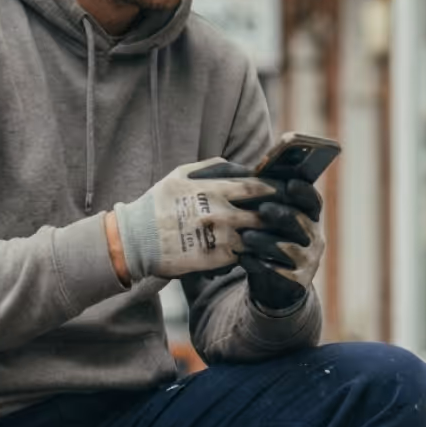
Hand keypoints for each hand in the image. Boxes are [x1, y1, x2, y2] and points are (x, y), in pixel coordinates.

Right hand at [112, 158, 277, 280]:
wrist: (137, 239)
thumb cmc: (158, 203)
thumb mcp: (180, 174)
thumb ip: (212, 168)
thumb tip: (240, 166)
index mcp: (213, 190)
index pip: (256, 187)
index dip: (274, 189)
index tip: (283, 190)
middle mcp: (219, 213)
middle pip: (263, 213)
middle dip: (278, 213)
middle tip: (288, 213)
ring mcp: (218, 238)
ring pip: (258, 236)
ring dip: (270, 234)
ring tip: (279, 233)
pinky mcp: (215, 260)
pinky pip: (243, 255)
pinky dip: (254, 251)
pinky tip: (259, 249)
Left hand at [240, 179, 324, 313]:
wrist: (274, 284)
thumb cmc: (269, 242)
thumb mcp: (271, 223)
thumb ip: (266, 202)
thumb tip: (249, 176)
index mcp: (309, 218)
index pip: (312, 201)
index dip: (303, 191)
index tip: (289, 184)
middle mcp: (314, 238)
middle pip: (301, 222)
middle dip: (282, 214)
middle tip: (263, 209)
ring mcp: (308, 261)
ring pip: (289, 248)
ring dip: (266, 241)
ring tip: (247, 237)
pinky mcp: (297, 282)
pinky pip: (279, 272)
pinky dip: (260, 264)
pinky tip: (244, 259)